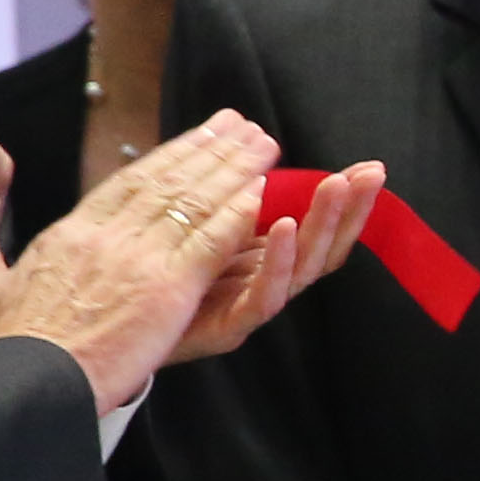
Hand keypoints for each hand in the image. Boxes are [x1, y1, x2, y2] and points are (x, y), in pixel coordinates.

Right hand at [0, 112, 274, 407]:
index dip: (163, 157)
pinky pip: (210, 242)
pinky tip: (262, 192)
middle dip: (207, 150)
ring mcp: (137, 261)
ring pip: (194, 202)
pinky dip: (238, 214)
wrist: (21, 384)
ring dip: (234, 170)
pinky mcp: (165, 290)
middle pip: (165, 182)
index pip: (123, 185)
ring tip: (262, 143)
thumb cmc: (3, 351)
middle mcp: (105, 239)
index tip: (190, 138)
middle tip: (239, 124)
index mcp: (67, 238)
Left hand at [163, 157, 384, 364]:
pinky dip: (280, 262)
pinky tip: (287, 226)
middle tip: (370, 174)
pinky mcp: (230, 327)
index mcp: (262, 258)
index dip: (344, 200)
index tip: (368, 167)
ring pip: (303, 269)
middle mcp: (266, 282)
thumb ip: (229, 196)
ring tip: (336, 186)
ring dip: (323, 224)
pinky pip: (265, 297)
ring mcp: (251, 305)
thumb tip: (250, 137)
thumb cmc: (153, 284)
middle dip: (348, 209)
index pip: (317, 227)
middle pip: (322, 246)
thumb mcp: (197, 228)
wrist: (109, 342)